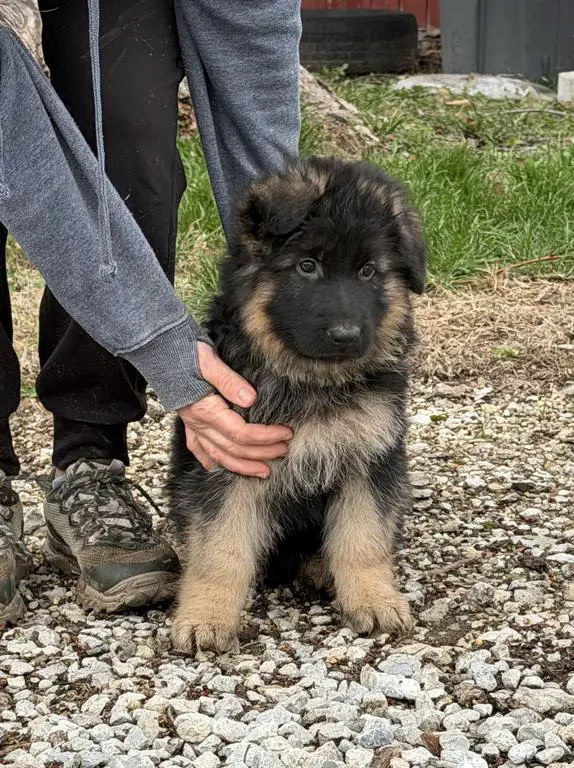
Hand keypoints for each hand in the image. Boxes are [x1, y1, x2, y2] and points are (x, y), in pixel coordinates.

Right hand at [176, 342, 292, 477]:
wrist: (159, 350)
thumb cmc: (185, 353)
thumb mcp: (209, 361)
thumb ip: (229, 381)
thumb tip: (250, 399)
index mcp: (206, 410)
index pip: (241, 433)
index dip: (265, 437)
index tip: (285, 434)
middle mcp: (199, 423)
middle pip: (234, 449)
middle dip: (261, 453)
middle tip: (283, 450)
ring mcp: (192, 426)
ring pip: (218, 456)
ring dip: (242, 466)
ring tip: (263, 470)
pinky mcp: (189, 423)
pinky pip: (199, 449)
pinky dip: (211, 461)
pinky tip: (218, 467)